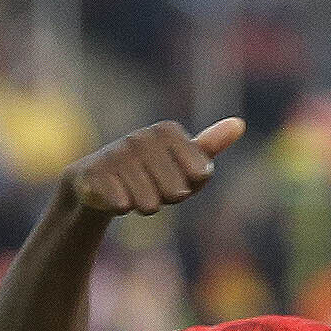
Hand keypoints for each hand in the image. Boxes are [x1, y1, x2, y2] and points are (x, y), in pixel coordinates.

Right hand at [62, 118, 245, 218]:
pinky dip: (121, 207)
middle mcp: (140, 137)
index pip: (200, 173)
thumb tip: (239, 123)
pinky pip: (121, 204)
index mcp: (167, 131)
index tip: (178, 178)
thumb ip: (210, 146)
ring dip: (145, 206)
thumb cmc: (150, 174)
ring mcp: (114, 153)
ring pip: (148, 203)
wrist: (97, 185)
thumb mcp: (184, 163)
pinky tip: (113, 197)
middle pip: (176, 191)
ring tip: (133, 194)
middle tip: (154, 190)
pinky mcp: (91, 172)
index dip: (191, 185)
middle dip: (168, 199)